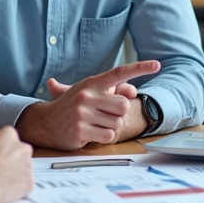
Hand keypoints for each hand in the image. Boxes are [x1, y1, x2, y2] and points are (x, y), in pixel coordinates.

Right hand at [0, 126, 33, 202]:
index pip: (6, 137)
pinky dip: (16, 188)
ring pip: (22, 168)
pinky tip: (3, 191)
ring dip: (13, 173)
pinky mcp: (29, 183)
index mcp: (8, 135)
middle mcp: (22, 148)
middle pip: (17, 152)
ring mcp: (28, 166)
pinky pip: (24, 184)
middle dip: (8, 159)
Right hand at [16, 60, 160, 149]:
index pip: (119, 72)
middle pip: (124, 106)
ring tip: (95, 124)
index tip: (157, 64)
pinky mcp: (80, 130)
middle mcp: (87, 95)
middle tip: (105, 115)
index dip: (140, 68)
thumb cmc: (74, 106)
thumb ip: (113, 90)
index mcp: (92, 83)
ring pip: (117, 124)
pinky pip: (108, 136)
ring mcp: (82, 113)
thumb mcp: (91, 93)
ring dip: (110, 128)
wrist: (46, 122)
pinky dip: (104, 138)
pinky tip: (91, 134)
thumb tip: (131, 91)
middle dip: (119, 114)